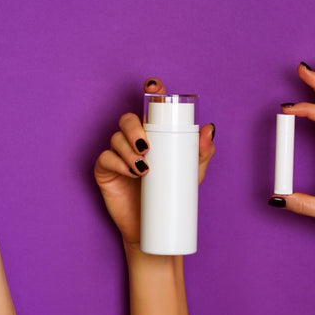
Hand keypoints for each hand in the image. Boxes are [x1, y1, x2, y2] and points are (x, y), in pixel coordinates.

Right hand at [93, 78, 216, 251]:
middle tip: (147, 146)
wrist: (152, 229)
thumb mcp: (192, 174)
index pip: (150, 111)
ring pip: (115, 138)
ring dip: (128, 149)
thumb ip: (201, 153)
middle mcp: (133, 142)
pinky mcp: (105, 171)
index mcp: (154, 137)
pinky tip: (131, 171)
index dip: (151, 93)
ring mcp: (117, 157)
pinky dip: (117, 162)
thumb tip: (209, 129)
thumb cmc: (171, 197)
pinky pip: (105, 158)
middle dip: (135, 129)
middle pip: (127, 121)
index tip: (155, 85)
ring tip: (144, 168)